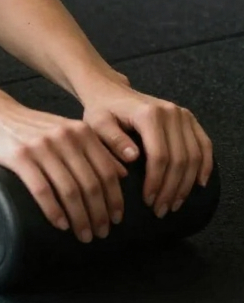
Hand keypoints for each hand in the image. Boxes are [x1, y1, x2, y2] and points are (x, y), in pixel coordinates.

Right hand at [0, 102, 130, 242]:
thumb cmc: (32, 127)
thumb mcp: (66, 129)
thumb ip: (92, 147)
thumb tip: (123, 174)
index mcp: (81, 132)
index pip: (107, 172)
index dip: (115, 199)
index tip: (116, 220)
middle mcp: (65, 137)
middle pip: (90, 184)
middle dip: (99, 214)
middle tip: (100, 234)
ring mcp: (41, 146)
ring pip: (69, 190)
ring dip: (79, 218)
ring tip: (83, 235)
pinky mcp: (19, 156)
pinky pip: (42, 189)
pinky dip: (54, 211)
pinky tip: (60, 224)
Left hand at [79, 79, 213, 218]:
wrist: (111, 92)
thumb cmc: (101, 111)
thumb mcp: (97, 124)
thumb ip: (113, 139)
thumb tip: (132, 157)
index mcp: (148, 114)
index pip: (159, 155)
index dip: (157, 182)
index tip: (149, 201)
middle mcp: (170, 112)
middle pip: (179, 158)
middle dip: (172, 188)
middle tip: (162, 210)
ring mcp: (182, 114)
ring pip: (194, 155)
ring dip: (187, 183)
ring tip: (175, 203)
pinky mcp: (189, 118)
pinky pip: (204, 144)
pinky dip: (204, 165)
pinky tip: (199, 184)